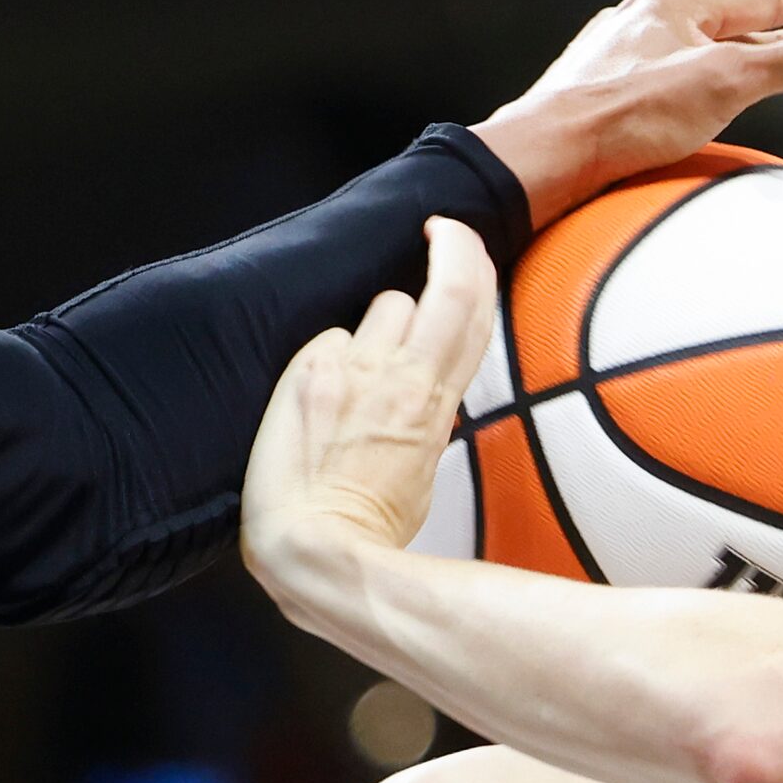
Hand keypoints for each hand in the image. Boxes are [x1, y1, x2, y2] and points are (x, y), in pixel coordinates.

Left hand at [242, 216, 497, 596]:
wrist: (313, 547)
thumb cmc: (370, 526)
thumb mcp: (424, 470)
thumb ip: (428, 414)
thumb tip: (420, 390)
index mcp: (439, 404)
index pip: (471, 308)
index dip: (471, 259)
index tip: (457, 240)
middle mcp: (404, 376)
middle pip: (443, 286)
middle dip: (447, 250)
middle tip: (436, 236)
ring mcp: (357, 370)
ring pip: (383, 306)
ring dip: (379, 327)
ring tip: (358, 374)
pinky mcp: (311, 375)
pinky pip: (328, 340)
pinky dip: (329, 359)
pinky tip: (318, 398)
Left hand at [473, 0, 782, 224]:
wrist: (540, 160)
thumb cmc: (628, 119)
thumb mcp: (729, 83)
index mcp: (672, 6)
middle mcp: (638, 24)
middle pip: (722, 23)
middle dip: (768, 23)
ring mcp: (610, 60)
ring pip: (682, 53)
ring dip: (721, 56)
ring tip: (746, 60)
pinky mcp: (590, 99)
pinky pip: (651, 84)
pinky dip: (681, 87)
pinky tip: (673, 102)